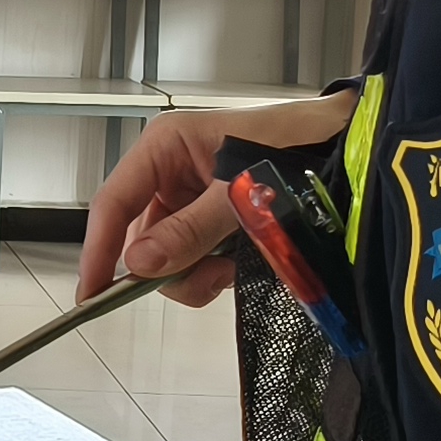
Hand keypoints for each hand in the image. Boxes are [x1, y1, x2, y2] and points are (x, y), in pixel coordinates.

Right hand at [77, 89, 361, 304]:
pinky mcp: (214, 219)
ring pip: (169, 255)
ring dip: (200, 271)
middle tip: (210, 277)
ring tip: (238, 264)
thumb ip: (191, 230)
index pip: (114, 202)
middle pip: (142, 238)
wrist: (349, 145)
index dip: (98, 250)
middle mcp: (172, 172)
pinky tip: (246, 260)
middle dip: (171, 266)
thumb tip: (140, 263)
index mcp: (165, 147)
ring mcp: (193, 198)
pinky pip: (196, 258)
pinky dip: (217, 270)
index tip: (91, 295)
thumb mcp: (240, 191)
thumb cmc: (296, 147)